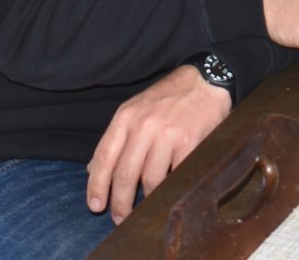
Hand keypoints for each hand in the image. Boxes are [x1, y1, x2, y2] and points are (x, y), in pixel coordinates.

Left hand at [85, 65, 229, 223]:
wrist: (205, 80)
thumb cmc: (168, 98)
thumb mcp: (135, 110)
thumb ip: (116, 139)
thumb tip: (93, 170)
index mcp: (126, 117)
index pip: (105, 157)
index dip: (97, 185)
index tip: (95, 205)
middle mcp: (144, 125)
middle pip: (124, 174)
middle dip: (120, 202)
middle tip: (120, 218)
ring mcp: (167, 134)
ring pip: (150, 180)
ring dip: (146, 200)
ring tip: (146, 209)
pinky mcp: (190, 142)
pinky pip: (175, 175)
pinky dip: (170, 188)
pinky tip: (168, 194)